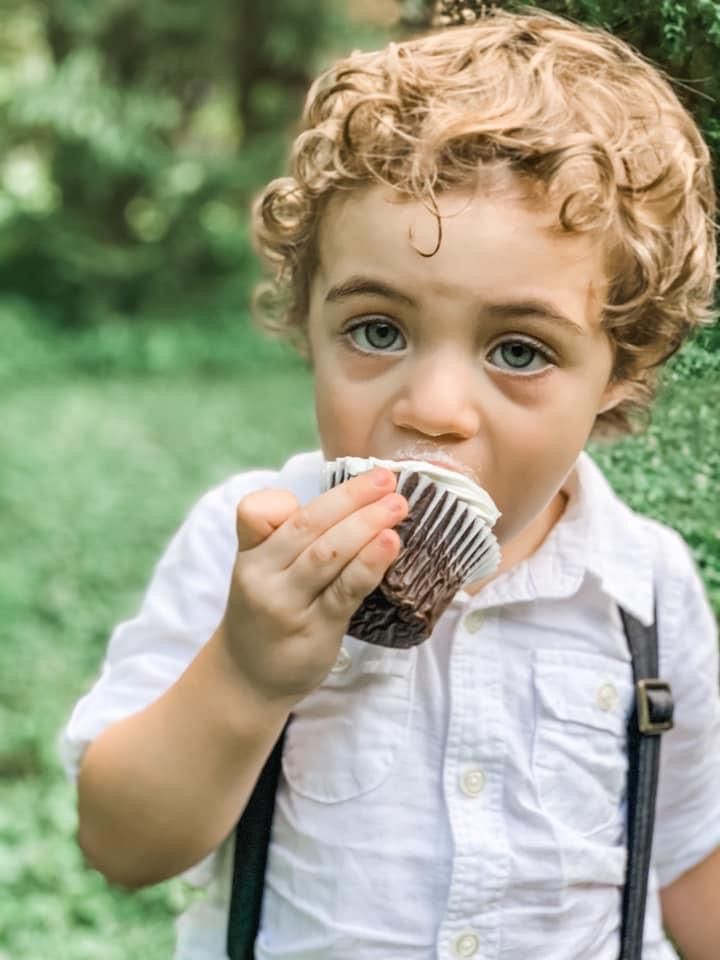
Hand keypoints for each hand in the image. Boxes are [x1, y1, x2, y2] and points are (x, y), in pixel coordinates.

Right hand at [220, 468, 407, 703]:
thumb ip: (290, 538)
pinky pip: (346, 590)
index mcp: (250, 554)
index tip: (326, 482)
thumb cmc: (268, 612)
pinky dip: (370, 563)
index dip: (284, 499)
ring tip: (398, 505)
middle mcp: (263, 576)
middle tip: (386, 479)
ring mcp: (288, 605)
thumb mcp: (262, 570)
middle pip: (307, 526)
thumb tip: (353, 501)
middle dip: (350, 497)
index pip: (255, 513)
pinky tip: (391, 543)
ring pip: (328, 554)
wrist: (250, 678)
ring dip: (366, 524)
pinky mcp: (316, 629)